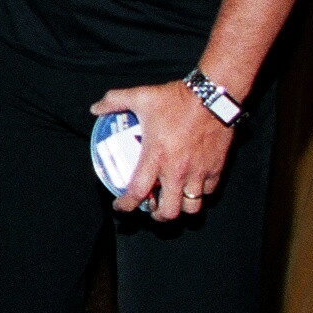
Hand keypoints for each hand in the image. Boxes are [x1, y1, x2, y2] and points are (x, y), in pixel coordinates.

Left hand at [94, 81, 229, 222]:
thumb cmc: (177, 98)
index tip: (121, 206)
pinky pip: (208, 192)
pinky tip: (192, 185)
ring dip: (181, 208)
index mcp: (156, 156)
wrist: (214, 96)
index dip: (126, 205)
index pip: (137, 192)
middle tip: (153, 208)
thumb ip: (114, 101)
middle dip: (158, 216)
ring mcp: (198, 172)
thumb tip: (96, 108)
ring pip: (191, 208)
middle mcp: (177, 170)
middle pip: (169, 211)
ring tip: (173, 201)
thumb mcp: (141, 96)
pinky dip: (200, 193)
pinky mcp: (216, 169)